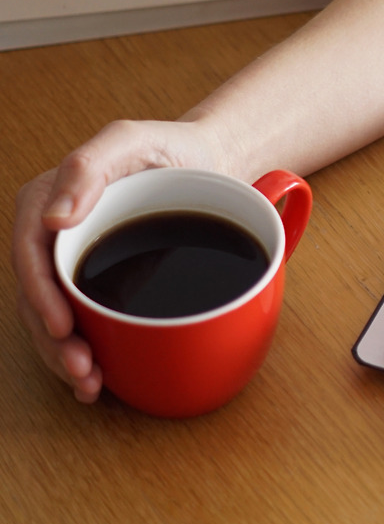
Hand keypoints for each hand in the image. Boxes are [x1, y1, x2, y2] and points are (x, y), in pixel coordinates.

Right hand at [12, 120, 226, 402]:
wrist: (212, 163)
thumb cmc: (170, 146)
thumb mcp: (131, 139)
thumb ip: (90, 167)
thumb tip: (52, 218)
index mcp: (52, 199)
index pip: (31, 253)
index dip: (39, 293)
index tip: (59, 325)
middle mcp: (58, 235)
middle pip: (40, 294)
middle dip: (52, 339)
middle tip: (81, 369)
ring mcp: (81, 261)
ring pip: (58, 315)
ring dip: (65, 354)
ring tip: (89, 384)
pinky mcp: (105, 281)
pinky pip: (87, 319)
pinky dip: (89, 349)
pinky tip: (99, 377)